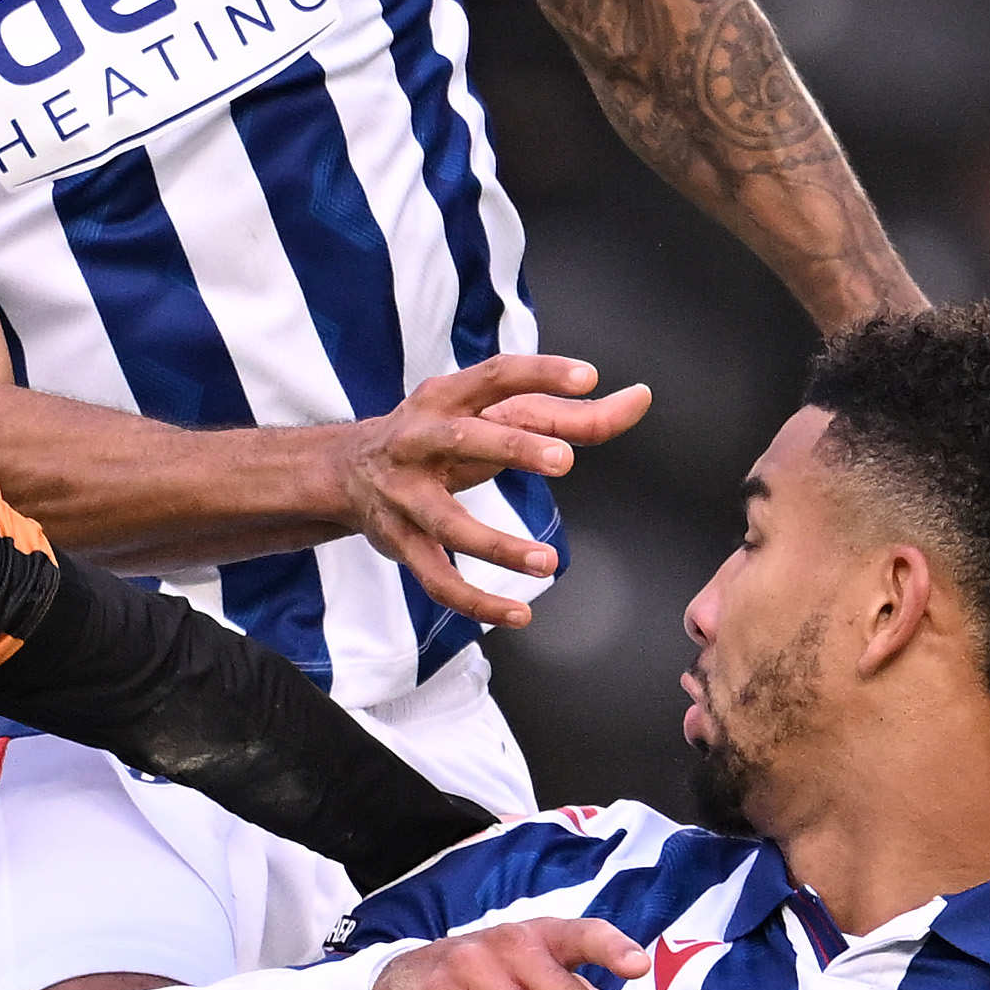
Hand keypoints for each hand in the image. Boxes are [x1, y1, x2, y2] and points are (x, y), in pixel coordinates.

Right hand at [318, 355, 651, 629]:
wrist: (348, 470)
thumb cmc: (442, 435)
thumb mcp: (493, 416)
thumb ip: (570, 413)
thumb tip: (640, 399)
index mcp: (448, 397)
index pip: (497, 375)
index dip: (540, 373)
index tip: (587, 377)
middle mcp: (420, 438)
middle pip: (466, 439)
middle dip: (512, 447)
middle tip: (564, 459)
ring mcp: (406, 494)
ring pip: (448, 523)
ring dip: (497, 545)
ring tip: (549, 564)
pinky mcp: (402, 542)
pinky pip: (437, 579)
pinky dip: (476, 601)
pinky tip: (519, 615)